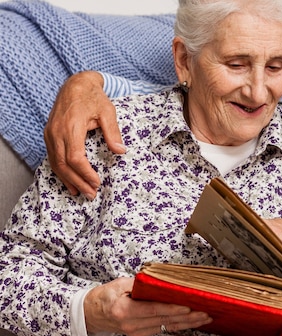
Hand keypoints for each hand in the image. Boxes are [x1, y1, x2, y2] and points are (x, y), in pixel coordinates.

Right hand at [43, 71, 125, 199]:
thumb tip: (120, 151)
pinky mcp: (49, 134)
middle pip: (63, 164)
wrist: (76, 84)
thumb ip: (113, 131)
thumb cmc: (93, 97)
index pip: (74, 157)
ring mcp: (50, 133)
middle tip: (91, 194)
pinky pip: (52, 157)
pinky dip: (60, 172)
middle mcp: (56, 131)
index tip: (97, 182)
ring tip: (81, 192)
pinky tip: (70, 182)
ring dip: (68, 180)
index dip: (85, 173)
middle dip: (78, 181)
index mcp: (71, 126)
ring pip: (55, 163)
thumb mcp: (108, 111)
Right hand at [83, 277, 212, 335]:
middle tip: (205, 313)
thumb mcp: (120, 284)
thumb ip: (141, 283)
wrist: (90, 314)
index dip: (172, 309)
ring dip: (188, 323)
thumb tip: (162, 280)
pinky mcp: (141, 334)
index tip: (188, 307)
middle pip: (164, 321)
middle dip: (188, 318)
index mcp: (124, 311)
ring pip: (167, 327)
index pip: (154, 310)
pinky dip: (179, 325)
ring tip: (205, 318)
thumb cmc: (105, 296)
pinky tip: (192, 321)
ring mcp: (136, 332)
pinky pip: (163, 329)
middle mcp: (131, 325)